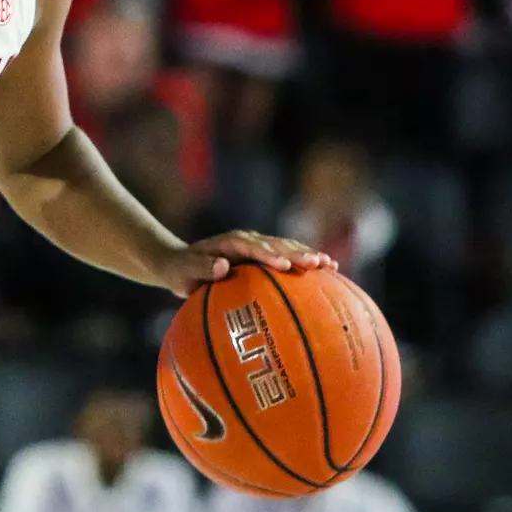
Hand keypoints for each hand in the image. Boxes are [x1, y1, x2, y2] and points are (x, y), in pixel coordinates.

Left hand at [154, 230, 336, 297]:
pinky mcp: (263, 255)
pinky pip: (287, 255)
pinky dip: (306, 260)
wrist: (182, 262)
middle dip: (297, 253)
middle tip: (318, 263)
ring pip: (285, 247)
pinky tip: (328, 270)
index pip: (251, 247)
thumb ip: (201, 267)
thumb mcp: (184, 271)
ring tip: (330, 265)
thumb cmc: (182, 271)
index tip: (285, 266)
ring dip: (307, 254)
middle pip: (275, 244)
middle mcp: (246, 240)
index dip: (268, 255)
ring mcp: (257, 246)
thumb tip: (222, 266)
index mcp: (229, 243)